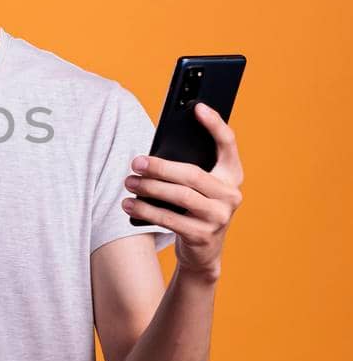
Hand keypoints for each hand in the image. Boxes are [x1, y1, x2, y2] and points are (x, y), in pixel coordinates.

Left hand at [121, 101, 243, 280]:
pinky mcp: (203, 236)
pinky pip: (170, 219)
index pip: (228, 144)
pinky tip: (129, 204)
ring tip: (129, 183)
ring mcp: (220, 217)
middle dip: (160, 167)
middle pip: (192, 174)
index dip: (215, 125)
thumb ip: (188, 169)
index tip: (197, 107)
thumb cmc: (194, 209)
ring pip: (179, 196)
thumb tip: (154, 154)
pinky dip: (146, 210)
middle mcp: (231, 195)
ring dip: (149, 188)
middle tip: (135, 162)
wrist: (202, 252)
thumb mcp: (198, 188)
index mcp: (232, 175)